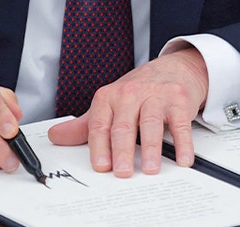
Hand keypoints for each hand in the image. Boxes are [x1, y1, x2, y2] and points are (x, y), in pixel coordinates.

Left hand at [47, 47, 207, 177]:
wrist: (173, 68)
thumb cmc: (139, 91)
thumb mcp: (109, 104)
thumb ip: (84, 125)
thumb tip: (56, 136)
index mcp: (109, 97)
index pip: (99, 124)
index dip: (99, 147)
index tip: (101, 166)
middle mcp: (130, 93)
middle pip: (124, 125)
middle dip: (122, 151)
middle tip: (122, 172)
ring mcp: (156, 95)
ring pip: (150, 123)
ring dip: (151, 148)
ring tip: (150, 169)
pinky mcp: (178, 99)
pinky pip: (180, 123)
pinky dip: (183, 143)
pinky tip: (182, 158)